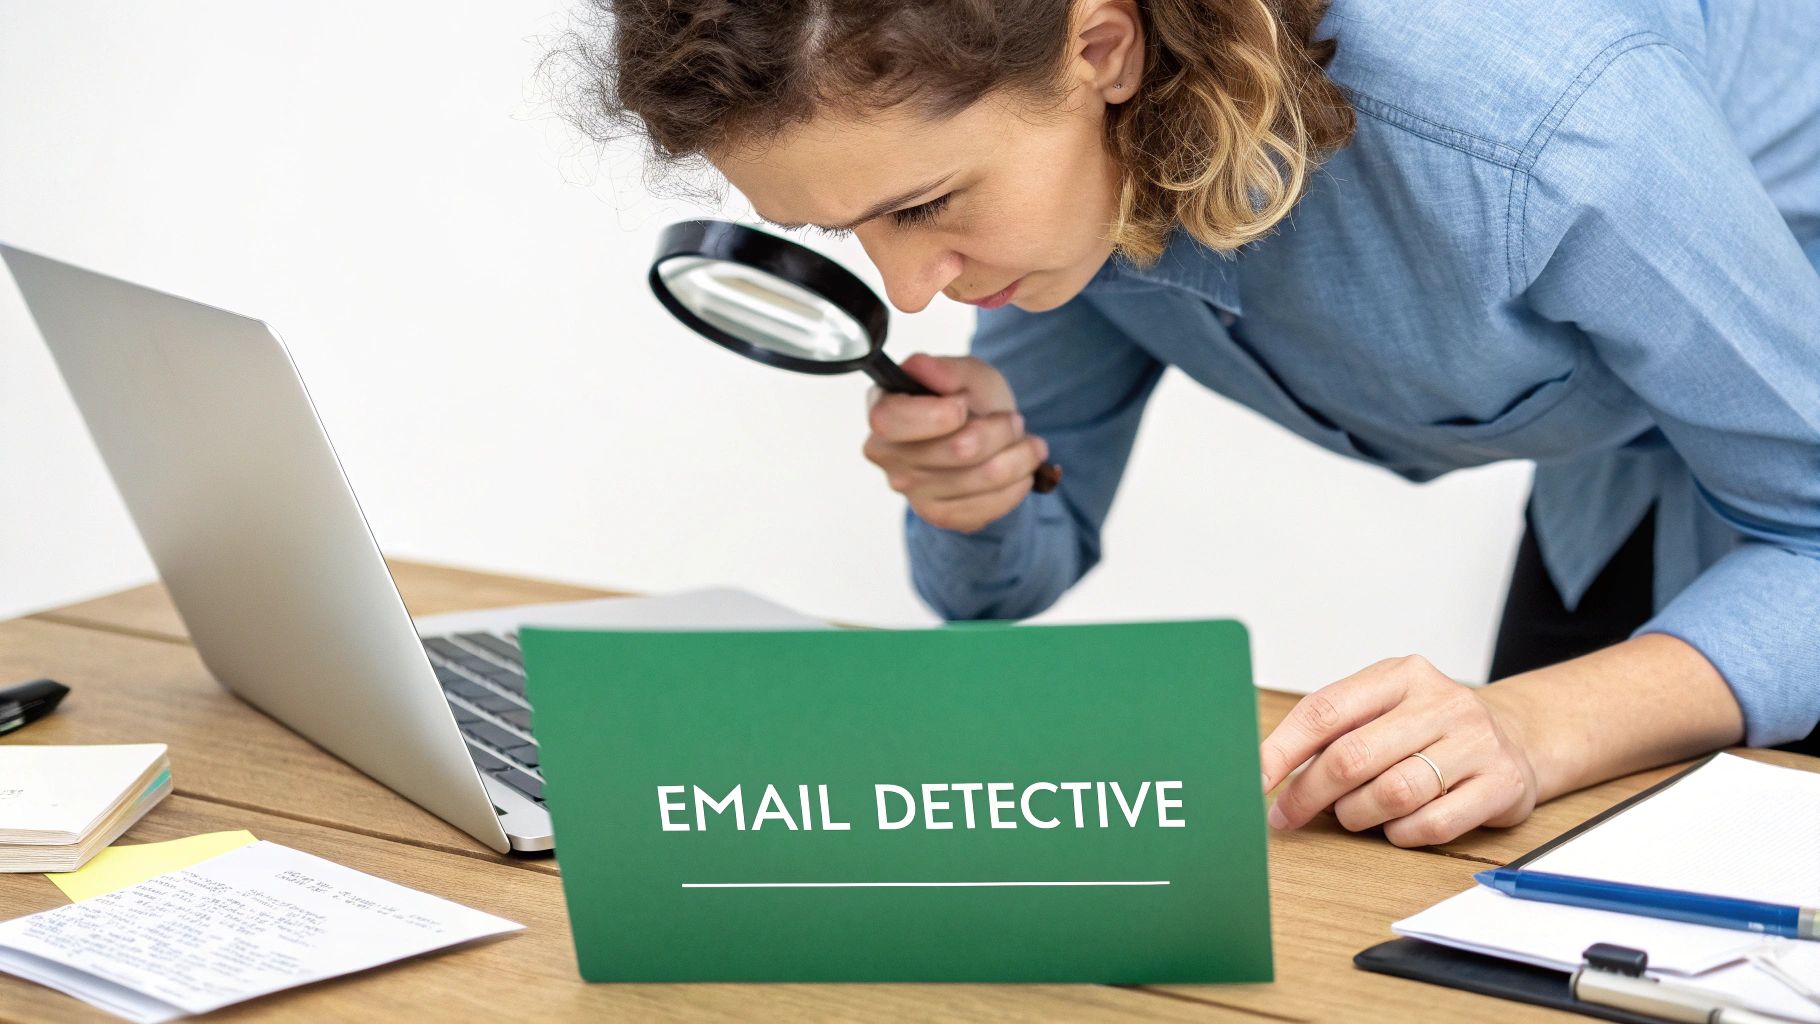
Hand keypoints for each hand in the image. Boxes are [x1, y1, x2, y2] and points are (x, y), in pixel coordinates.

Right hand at [862, 353, 1049, 533]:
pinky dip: (1015, 486)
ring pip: (982, 477)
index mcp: (883, 410)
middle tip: (1016, 422)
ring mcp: (910, 490)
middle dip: (1000, 431)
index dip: (938, 414)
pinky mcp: (937, 515)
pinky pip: (987, 507)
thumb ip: (946, 370)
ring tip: (1031, 446)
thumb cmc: (970, 402)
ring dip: (1020, 459)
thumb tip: (919, 366)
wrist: (988, 439)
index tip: (965, 403)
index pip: (892, 420)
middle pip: (957, 449)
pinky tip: (1020, 473)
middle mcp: (887, 454)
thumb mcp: (967, 375)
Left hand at [1259, 655, 1540, 846]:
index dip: (1282, 749)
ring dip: (1357, 815)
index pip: (1326, 710)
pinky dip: (1401, 834)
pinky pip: (1432, 824)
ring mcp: (1476, 742)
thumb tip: (1265, 770)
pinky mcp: (1502, 784)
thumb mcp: (1384, 708)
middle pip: (1353, 756)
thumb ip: (1333, 730)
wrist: (1517, 738)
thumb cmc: (1429, 728)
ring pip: (1392, 793)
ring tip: (1351, 815)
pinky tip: (1396, 827)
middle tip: (1288, 815)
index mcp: (1401, 675)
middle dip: (1309, 793)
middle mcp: (1442, 702)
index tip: (1255, 780)